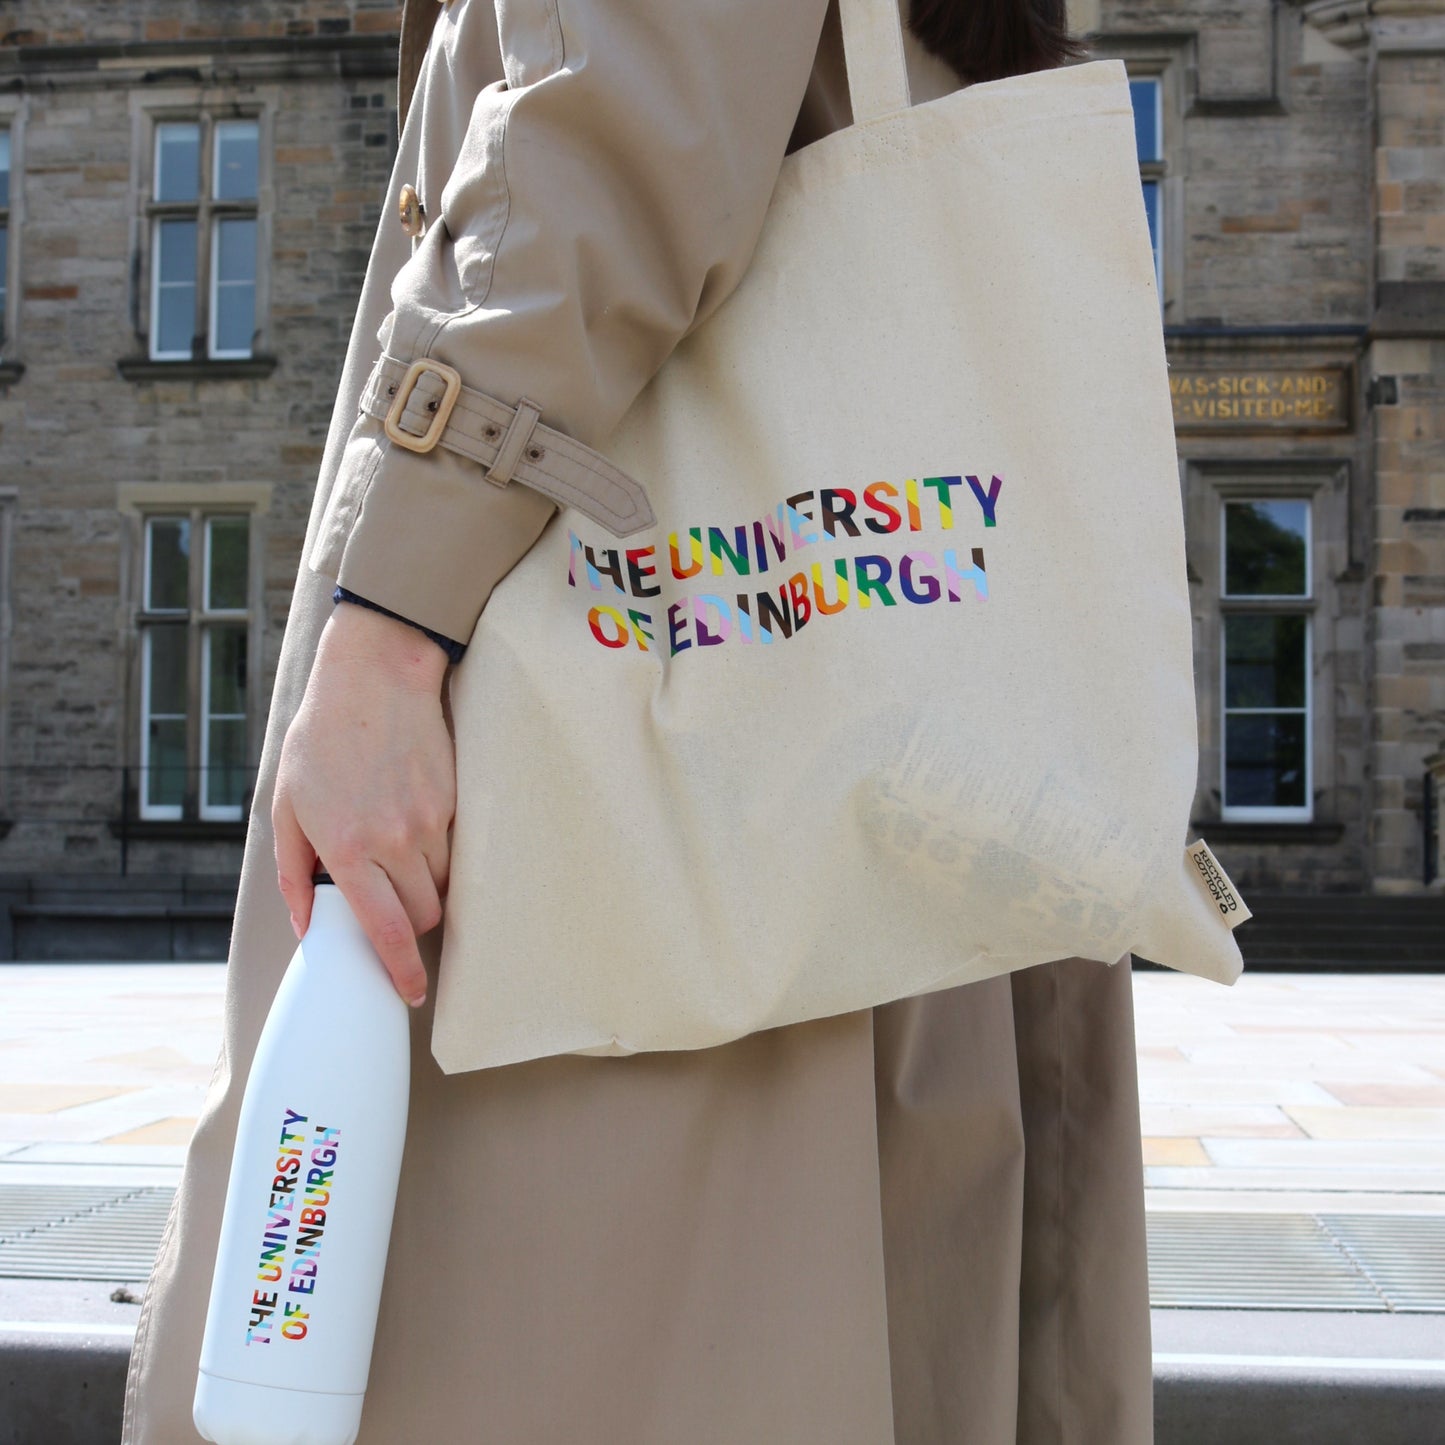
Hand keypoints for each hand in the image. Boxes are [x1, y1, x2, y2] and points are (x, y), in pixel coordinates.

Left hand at [273, 602, 454, 1006]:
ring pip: (445, 886)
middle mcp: (395, 840)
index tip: (410, 993)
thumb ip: (294, 871)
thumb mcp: (287, 804)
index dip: (401, 971)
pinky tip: (416, 832)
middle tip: (393, 916)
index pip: (386, 930)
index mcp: (348, 847)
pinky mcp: (454, 802)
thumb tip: (307, 923)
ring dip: (427, 891)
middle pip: (424, 916)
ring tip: (401, 866)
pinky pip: (455, 851)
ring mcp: (431, 821)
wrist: (377, 679)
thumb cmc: (322, 739)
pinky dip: (439, 858)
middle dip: (412, 927)